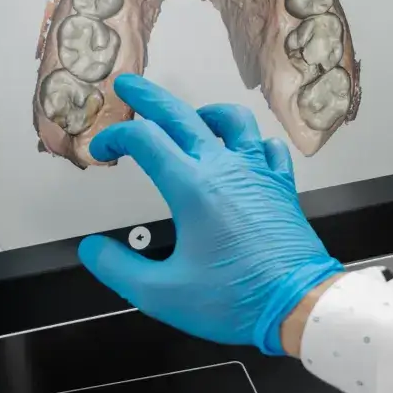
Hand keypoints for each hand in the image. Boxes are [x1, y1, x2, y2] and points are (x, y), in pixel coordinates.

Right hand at [77, 75, 343, 354]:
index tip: (103, 150)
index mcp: (193, 188)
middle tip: (129, 86)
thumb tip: (94, 250)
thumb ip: (118, 269)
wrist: (298, 306)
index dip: (115, 137)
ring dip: (203, 112)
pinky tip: (244, 149)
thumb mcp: (162, 293)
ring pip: (232, 119)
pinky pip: (267, 146)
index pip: (144, 139)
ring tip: (190, 116)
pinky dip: (250, 140)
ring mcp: (258, 174)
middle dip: (148, 96)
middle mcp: (226, 170)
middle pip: (181, 114)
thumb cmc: (238, 300)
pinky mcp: (281, 187)